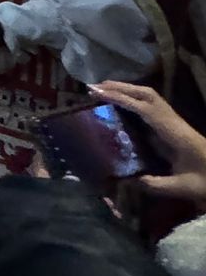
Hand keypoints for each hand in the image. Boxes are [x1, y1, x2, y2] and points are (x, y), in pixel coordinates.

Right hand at [93, 82, 205, 206]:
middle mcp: (175, 122)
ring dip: (127, 90)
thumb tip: (126, 179)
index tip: (97, 94)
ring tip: (103, 90)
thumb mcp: (181, 188)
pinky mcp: (175, 128)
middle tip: (94, 87)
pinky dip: (134, 99)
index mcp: (175, 133)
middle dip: (121, 88)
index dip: (121, 99)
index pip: (145, 108)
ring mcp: (176, 122)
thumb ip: (154, 184)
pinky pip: (152, 106)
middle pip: (148, 95)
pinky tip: (122, 105)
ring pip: (151, 97)